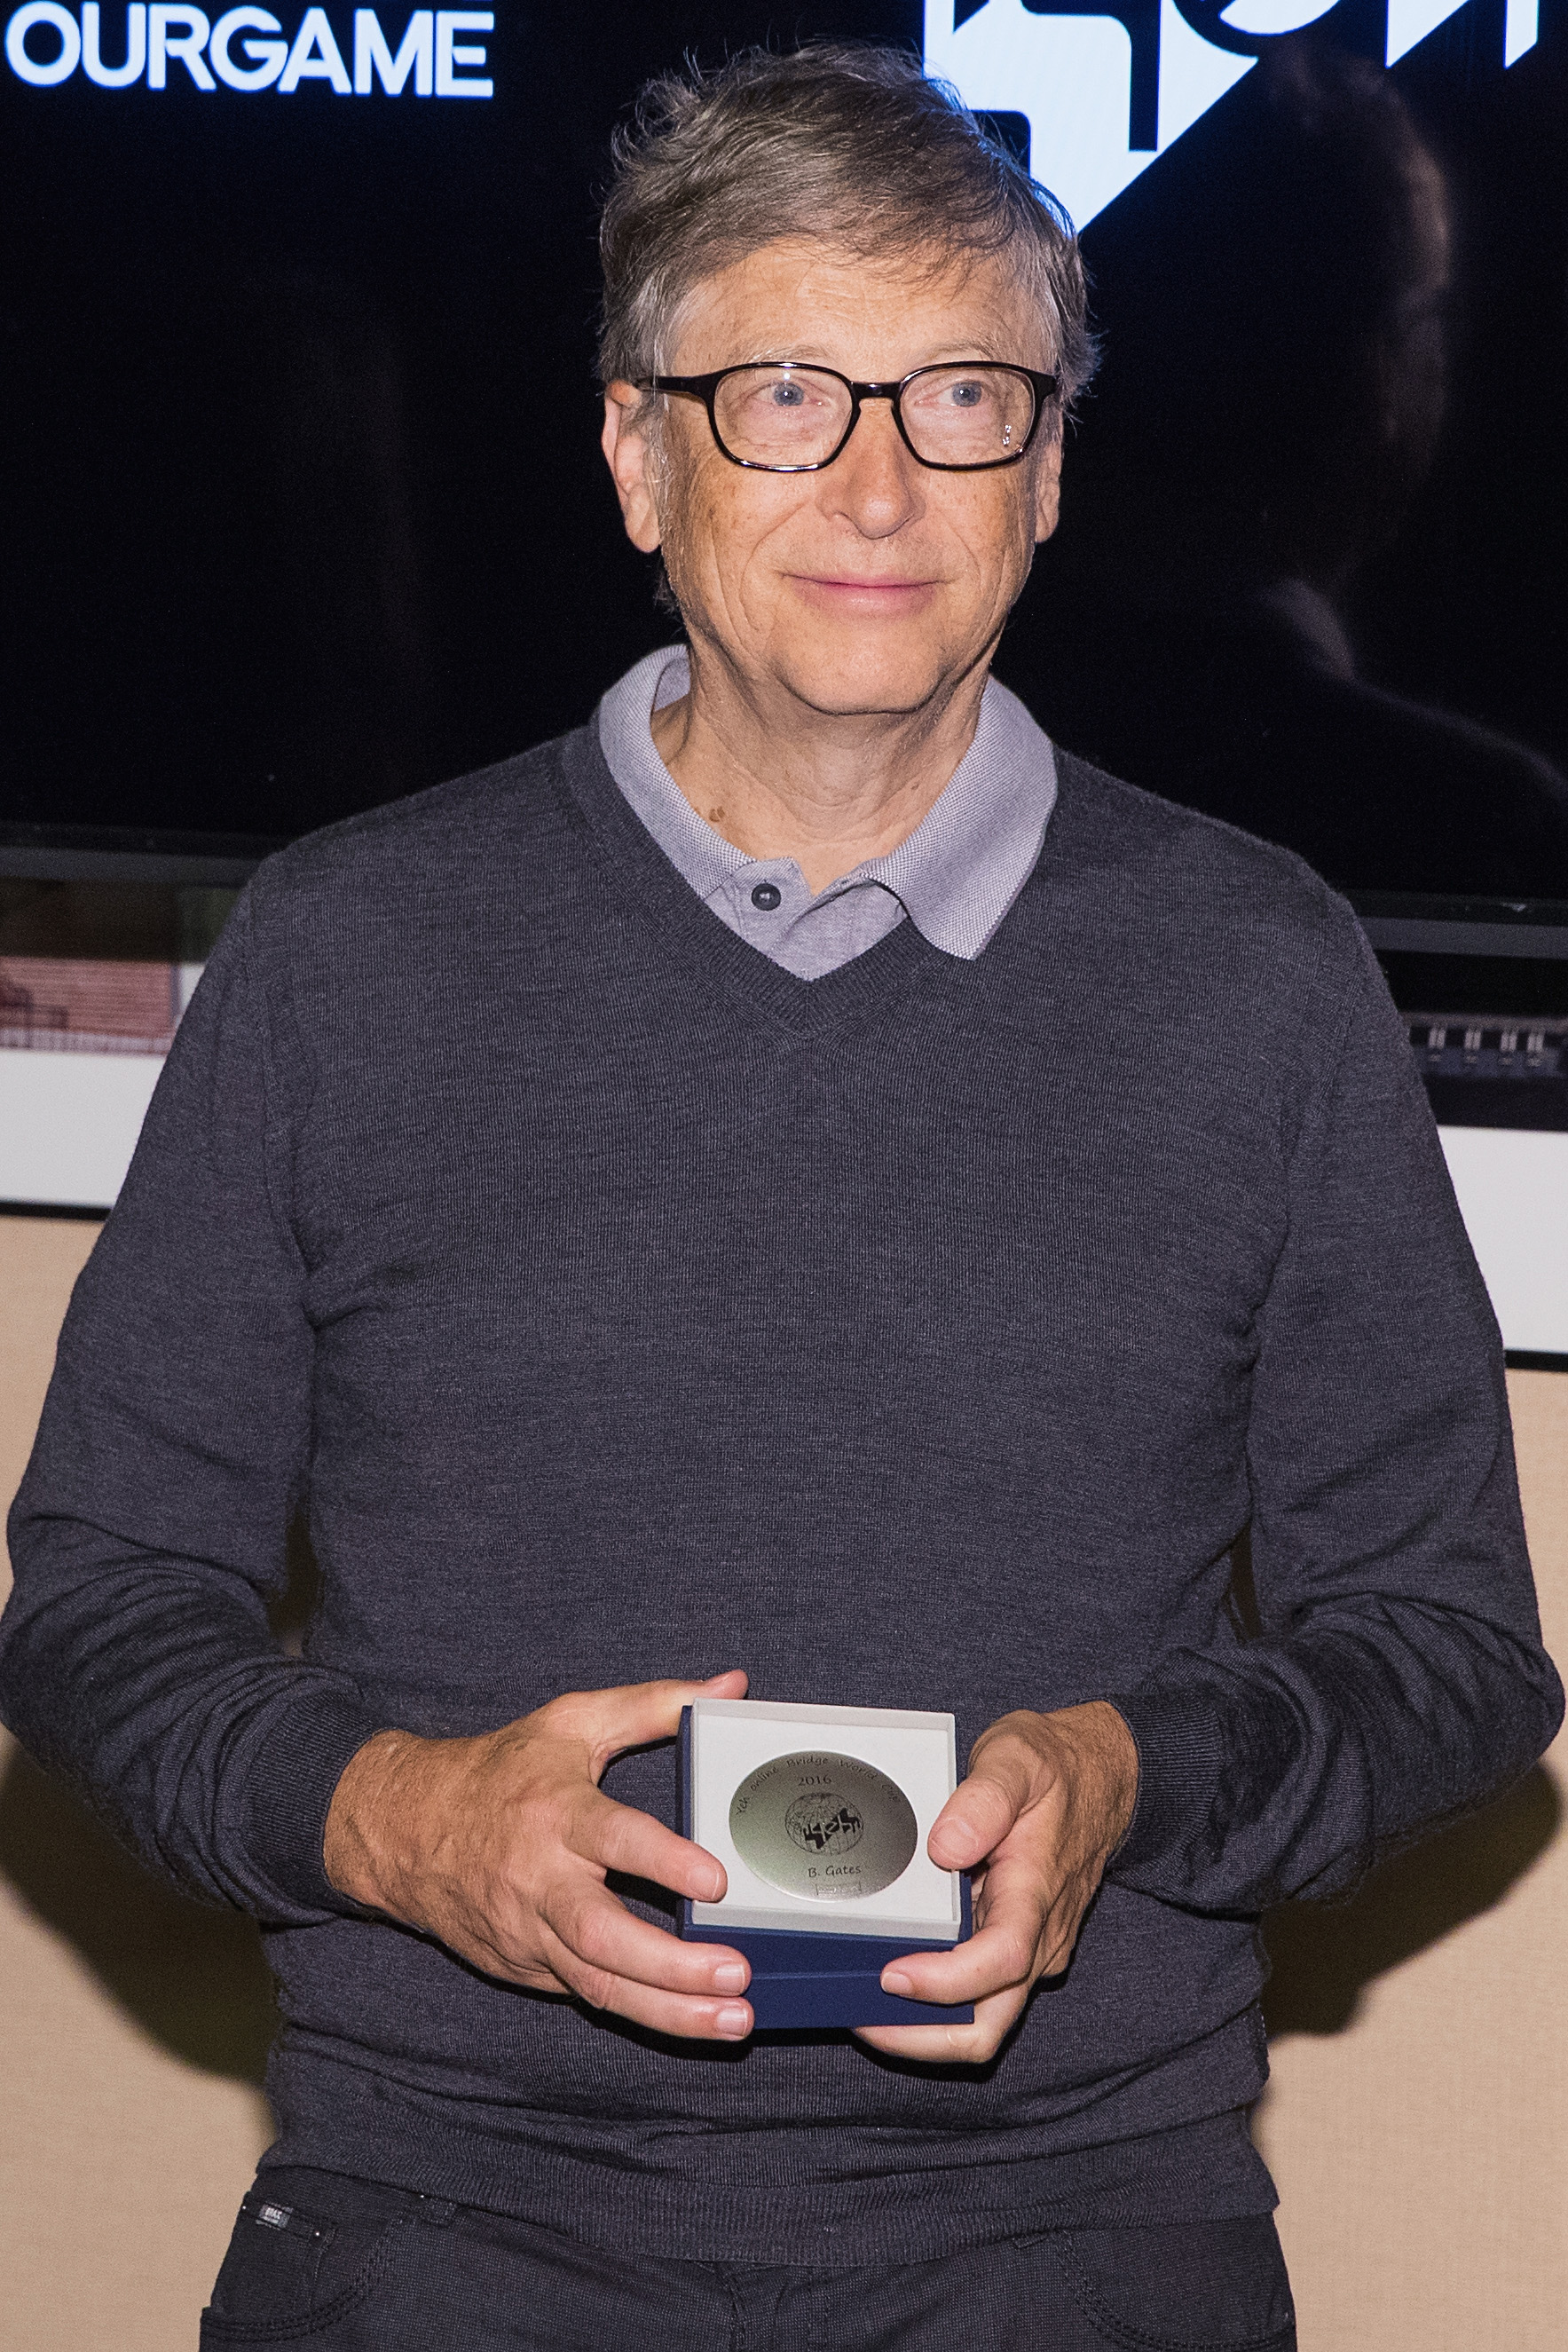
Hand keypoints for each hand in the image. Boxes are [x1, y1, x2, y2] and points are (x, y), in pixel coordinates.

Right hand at [322, 1669, 755, 2041]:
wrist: (405, 1829)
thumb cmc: (501, 1772)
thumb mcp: (573, 1722)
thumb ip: (655, 1704)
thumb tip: (731, 1684)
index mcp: (556, 1813)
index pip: (613, 1838)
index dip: (663, 1861)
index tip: (714, 1880)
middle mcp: (540, 1881)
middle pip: (603, 1936)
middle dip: (673, 1966)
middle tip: (735, 1973)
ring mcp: (530, 1933)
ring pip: (599, 1985)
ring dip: (669, 2012)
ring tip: (731, 2020)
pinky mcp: (526, 1968)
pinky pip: (587, 1996)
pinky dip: (639, 2012)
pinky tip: (691, 2019)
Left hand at [855, 1701, 1138, 2063]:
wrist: (1099, 1777)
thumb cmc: (1053, 1768)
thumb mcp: (1016, 1759)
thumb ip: (983, 1799)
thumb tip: (945, 1846)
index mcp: (1036, 1893)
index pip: (1000, 1961)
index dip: (944, 1983)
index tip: (892, 1975)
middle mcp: (1038, 1936)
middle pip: (988, 2024)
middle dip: (923, 2038)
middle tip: (860, 2016)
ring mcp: (1029, 1948)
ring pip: (981, 2019)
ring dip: (922, 2029)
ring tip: (861, 2005)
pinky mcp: (1015, 1946)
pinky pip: (977, 1996)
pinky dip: (933, 2005)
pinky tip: (889, 1980)